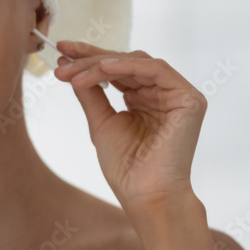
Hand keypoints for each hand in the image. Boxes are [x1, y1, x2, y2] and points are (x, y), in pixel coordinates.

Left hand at [52, 41, 206, 219]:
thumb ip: (90, 93)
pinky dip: (128, 66)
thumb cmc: (126, 168)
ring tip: (74, 73)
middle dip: (90, 58)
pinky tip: (102, 68)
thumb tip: (70, 68)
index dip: (89, 59)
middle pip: (126, 62)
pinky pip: (156, 70)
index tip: (61, 53)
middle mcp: (162, 93)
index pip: (117, 70)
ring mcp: (178, 95)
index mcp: (145, 99)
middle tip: (62, 59)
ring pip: (137, 62)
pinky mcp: (189, 99)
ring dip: (101, 64)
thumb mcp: (101, 122)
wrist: (146, 195)